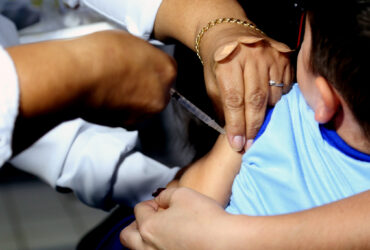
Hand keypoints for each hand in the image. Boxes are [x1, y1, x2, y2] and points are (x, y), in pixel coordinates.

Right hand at [75, 30, 176, 124]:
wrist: (78, 76)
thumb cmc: (101, 54)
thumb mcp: (130, 41)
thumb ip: (143, 55)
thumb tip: (139, 60)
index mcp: (167, 71)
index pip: (168, 70)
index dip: (153, 67)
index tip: (142, 66)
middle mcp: (161, 96)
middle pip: (159, 91)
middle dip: (146, 86)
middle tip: (126, 76)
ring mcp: (145, 113)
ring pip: (143, 106)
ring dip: (133, 99)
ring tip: (113, 86)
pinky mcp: (126, 125)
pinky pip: (128, 115)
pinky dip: (120, 109)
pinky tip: (106, 96)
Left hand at [120, 187, 229, 249]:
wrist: (226, 243)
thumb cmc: (206, 220)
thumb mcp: (183, 194)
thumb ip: (166, 194)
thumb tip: (161, 200)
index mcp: (148, 227)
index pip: (139, 210)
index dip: (150, 203)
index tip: (159, 203)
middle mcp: (148, 248)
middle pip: (127, 236)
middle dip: (136, 224)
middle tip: (149, 219)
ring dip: (144, 238)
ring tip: (158, 232)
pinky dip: (158, 247)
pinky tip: (172, 242)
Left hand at [200, 24, 292, 150]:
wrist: (228, 32)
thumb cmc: (218, 62)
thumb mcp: (212, 83)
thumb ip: (223, 107)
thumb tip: (235, 134)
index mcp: (227, 62)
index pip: (234, 100)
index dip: (236, 124)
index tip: (237, 143)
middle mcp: (251, 56)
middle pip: (256, 99)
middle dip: (253, 126)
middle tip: (251, 144)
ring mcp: (270, 55)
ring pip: (274, 95)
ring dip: (267, 114)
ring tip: (260, 126)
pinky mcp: (284, 56)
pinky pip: (286, 86)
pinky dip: (279, 100)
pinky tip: (270, 106)